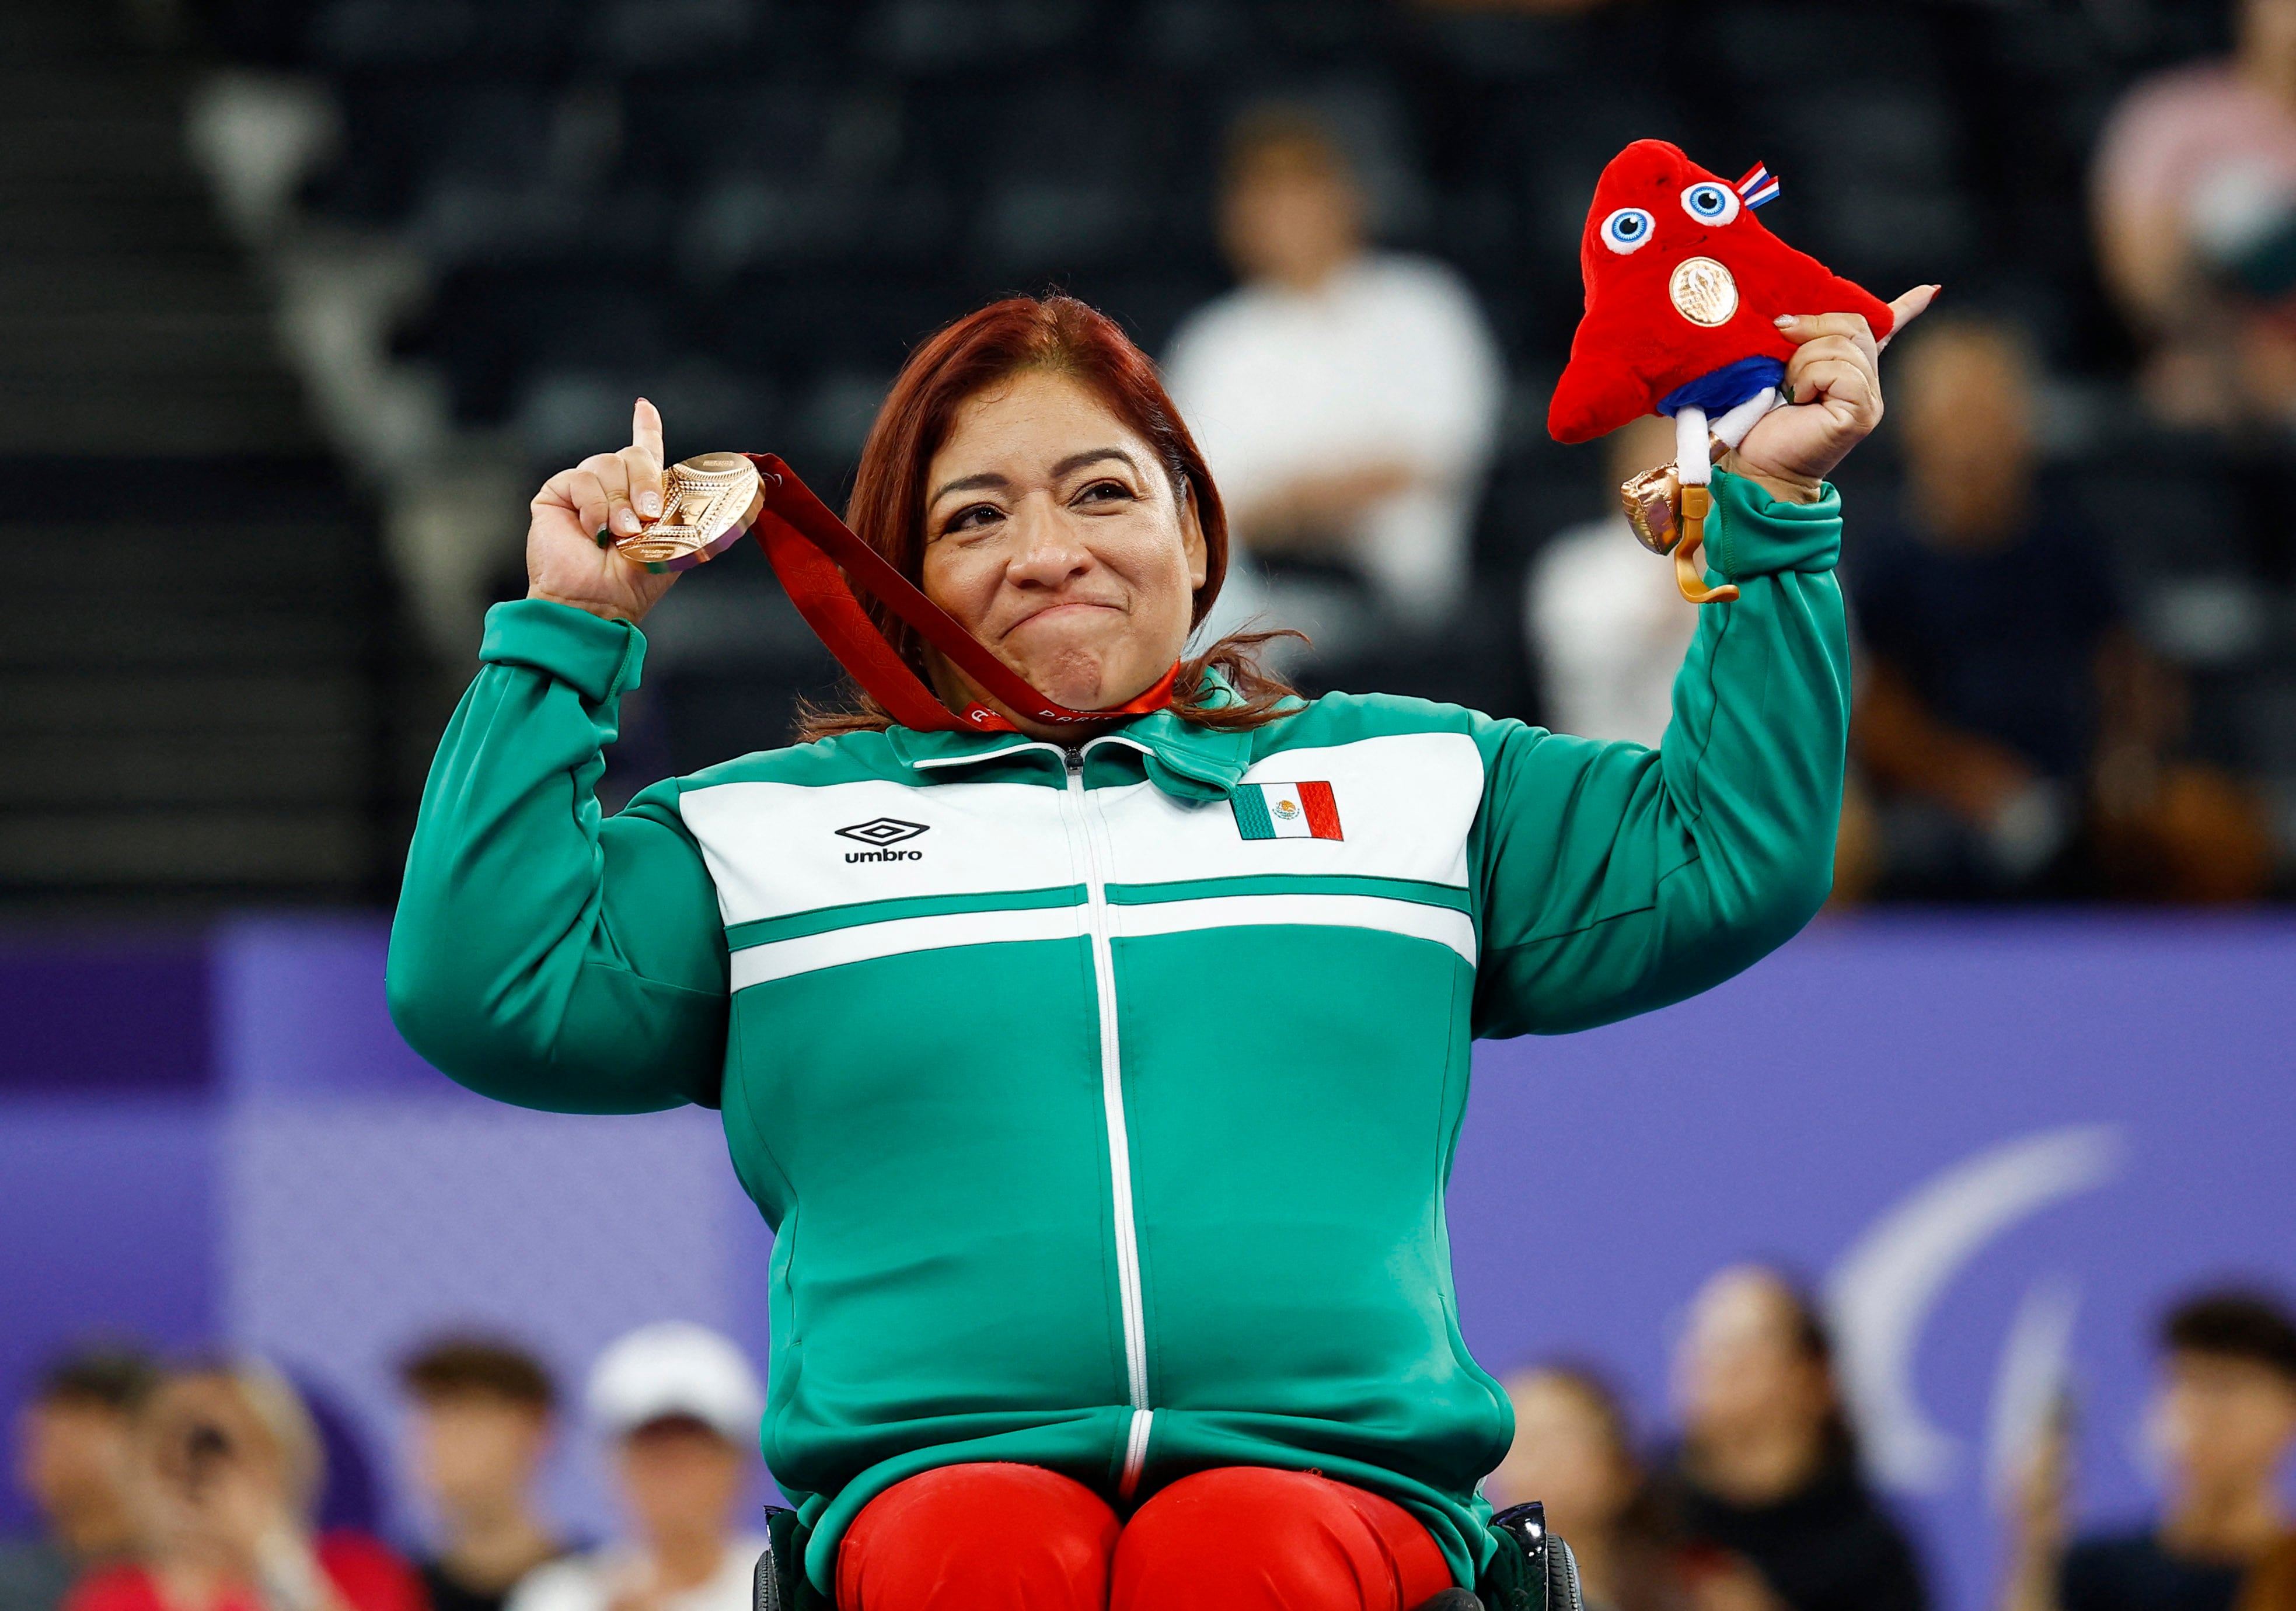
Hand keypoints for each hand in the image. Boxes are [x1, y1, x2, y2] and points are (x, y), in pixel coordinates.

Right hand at [527, 399, 676, 624]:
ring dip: (621, 501)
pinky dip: (595, 505)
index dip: (645, 427)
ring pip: (608, 462)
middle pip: (633, 454)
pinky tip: (595, 531)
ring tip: (619, 533)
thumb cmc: (634, 582)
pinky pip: (583, 478)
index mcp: (640, 496)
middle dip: (647, 482)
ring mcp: (583, 490)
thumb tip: (703, 489)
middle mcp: (611, 488)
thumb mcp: (672, 542)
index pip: (642, 451)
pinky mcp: (557, 494)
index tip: (644, 407)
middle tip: (649, 516)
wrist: (597, 601)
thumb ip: (682, 510)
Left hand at [1727, 285, 1937, 501]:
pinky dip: (1809, 378)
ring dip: (1803, 360)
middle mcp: (1867, 383)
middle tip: (1781, 340)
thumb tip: (1788, 318)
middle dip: (1813, 327)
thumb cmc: (1760, 421)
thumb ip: (1795, 343)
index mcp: (1849, 369)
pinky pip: (1839, 371)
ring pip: (1843, 347)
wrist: (1756, 466)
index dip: (1905, 308)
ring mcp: (1869, 399)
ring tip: (1788, 387)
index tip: (1930, 289)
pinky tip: (1798, 398)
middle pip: (1855, 326)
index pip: (1884, 331)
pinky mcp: (1862, 413)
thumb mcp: (1778, 369)